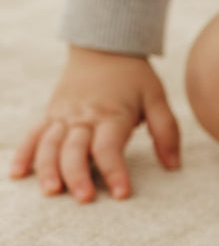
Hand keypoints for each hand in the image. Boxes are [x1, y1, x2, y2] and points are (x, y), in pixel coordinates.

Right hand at [10, 45, 180, 201]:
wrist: (103, 46)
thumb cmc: (134, 77)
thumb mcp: (157, 98)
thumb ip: (166, 132)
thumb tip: (174, 167)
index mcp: (111, 114)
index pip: (109, 148)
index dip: (114, 172)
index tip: (121, 194)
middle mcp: (83, 116)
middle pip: (75, 149)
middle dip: (78, 175)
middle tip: (84, 199)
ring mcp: (62, 115)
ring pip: (49, 144)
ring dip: (47, 169)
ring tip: (51, 192)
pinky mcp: (50, 113)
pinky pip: (33, 135)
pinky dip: (23, 154)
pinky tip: (17, 175)